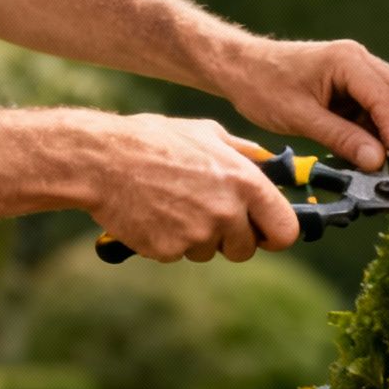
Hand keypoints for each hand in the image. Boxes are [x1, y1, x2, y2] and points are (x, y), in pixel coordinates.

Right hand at [90, 115, 299, 262]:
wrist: (102, 161)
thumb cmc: (155, 141)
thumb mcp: (208, 133)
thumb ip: (244, 153)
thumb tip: (269, 164)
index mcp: (246, 182)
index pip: (285, 231)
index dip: (275, 234)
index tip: (263, 232)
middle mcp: (227, 212)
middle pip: (246, 249)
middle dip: (231, 239)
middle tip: (206, 215)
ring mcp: (198, 234)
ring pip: (210, 252)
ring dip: (197, 238)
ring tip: (172, 205)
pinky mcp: (169, 250)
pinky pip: (179, 255)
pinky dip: (169, 240)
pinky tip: (154, 214)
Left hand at [220, 37, 388, 170]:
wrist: (239, 69)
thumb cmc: (263, 86)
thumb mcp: (301, 118)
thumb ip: (342, 138)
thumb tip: (378, 160)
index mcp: (347, 60)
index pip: (386, 96)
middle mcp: (358, 60)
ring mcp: (356, 71)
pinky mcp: (350, 85)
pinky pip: (373, 108)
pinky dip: (376, 130)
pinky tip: (371, 152)